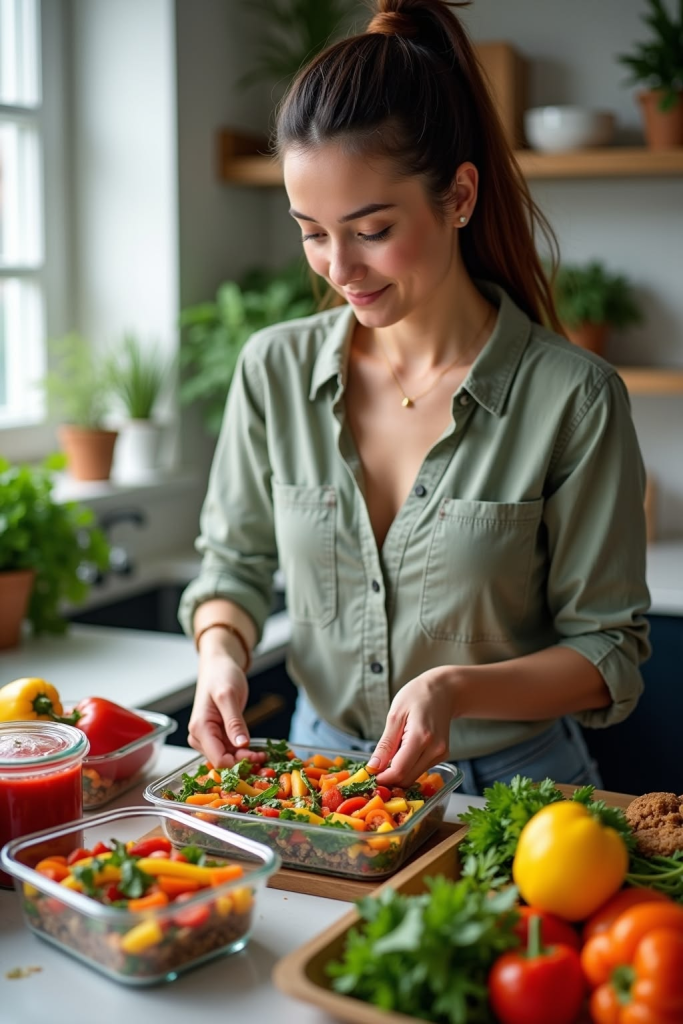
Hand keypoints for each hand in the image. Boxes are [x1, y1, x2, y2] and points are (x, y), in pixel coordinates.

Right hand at [187, 651, 265, 768]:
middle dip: (243, 762)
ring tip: (262, 753)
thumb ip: (234, 722)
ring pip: (227, 758)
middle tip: (264, 755)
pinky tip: (256, 750)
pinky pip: (230, 750)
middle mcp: (200, 737)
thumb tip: (241, 745)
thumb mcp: (228, 696)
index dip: (238, 763)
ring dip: (244, 759)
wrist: (218, 666)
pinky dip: (243, 752)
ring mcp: (208, 737)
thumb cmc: (220, 676)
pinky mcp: (217, 736)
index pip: (218, 759)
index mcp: (199, 729)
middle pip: (222, 761)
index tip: (258, 758)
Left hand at [367, 668, 454, 787]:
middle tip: (375, 768)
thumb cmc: (417, 696)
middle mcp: (435, 750)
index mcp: (421, 737)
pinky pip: (420, 770)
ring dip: (398, 773)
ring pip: (414, 777)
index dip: (382, 778)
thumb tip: (374, 767)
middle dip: (389, 778)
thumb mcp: (395, 715)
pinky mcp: (442, 756)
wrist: (444, 691)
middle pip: (407, 778)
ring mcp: (441, 754)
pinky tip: (401, 753)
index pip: (399, 770)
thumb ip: (386, 744)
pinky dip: (408, 768)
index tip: (369, 775)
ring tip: (388, 757)